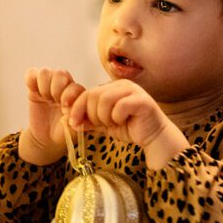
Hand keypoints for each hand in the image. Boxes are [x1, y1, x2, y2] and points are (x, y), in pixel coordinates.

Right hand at [18, 67, 84, 164]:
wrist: (47, 138)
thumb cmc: (64, 132)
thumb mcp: (73, 129)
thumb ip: (76, 119)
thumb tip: (69, 112)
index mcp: (78, 95)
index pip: (75, 86)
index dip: (68, 97)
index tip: (64, 110)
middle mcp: (65, 86)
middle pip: (60, 74)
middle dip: (56, 90)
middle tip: (54, 102)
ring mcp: (50, 85)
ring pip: (45, 72)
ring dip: (44, 87)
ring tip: (45, 99)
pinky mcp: (35, 86)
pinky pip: (31, 73)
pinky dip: (31, 80)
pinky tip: (34, 92)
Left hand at [66, 79, 189, 169]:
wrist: (153, 137)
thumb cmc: (130, 128)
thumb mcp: (103, 123)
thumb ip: (88, 119)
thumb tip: (68, 120)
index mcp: (112, 87)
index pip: (87, 93)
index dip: (76, 108)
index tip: (72, 122)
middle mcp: (122, 85)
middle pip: (93, 95)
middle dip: (91, 114)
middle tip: (100, 125)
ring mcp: (133, 91)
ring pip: (104, 99)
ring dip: (104, 117)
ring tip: (112, 124)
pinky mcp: (142, 100)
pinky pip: (119, 107)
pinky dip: (116, 118)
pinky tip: (122, 122)